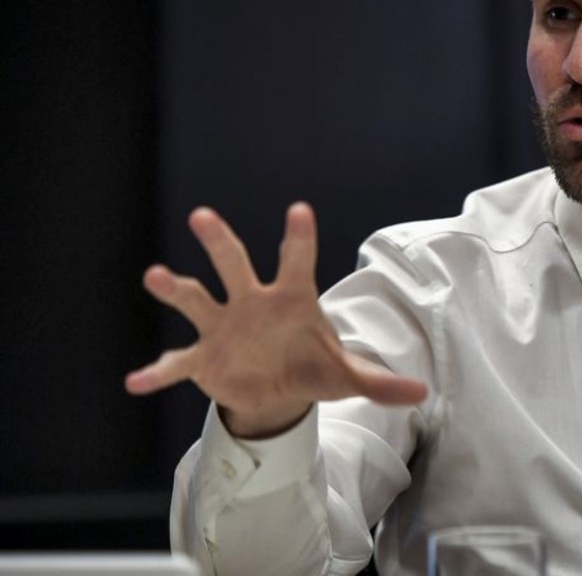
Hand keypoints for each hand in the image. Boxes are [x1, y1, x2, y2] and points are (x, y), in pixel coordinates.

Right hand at [125, 203, 427, 436]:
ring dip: (175, 289)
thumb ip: (380, 382)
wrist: (277, 391)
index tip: (299, 210)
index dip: (299, 238)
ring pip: (196, 300)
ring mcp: (222, 328)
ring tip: (156, 276)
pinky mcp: (202, 359)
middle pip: (234, 265)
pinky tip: (136, 381)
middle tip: (203, 217)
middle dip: (220, 242)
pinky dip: (158, 372)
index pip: (298, 262)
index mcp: (291, 299)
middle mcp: (251, 303)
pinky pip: (176, 363)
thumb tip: (423, 394)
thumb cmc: (313, 366)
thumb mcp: (347, 377)